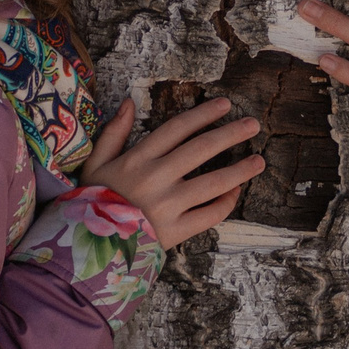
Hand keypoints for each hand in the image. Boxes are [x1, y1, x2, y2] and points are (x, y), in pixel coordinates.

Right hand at [79, 96, 268, 248]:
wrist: (89, 245)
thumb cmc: (94, 200)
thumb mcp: (95, 162)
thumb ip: (113, 132)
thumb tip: (129, 102)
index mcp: (138, 158)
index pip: (177, 128)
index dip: (203, 114)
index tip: (225, 105)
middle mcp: (157, 178)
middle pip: (201, 149)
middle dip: (230, 134)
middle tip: (252, 124)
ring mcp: (169, 205)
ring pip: (213, 182)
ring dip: (240, 170)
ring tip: (259, 160)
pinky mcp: (176, 230)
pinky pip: (209, 215)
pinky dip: (226, 203)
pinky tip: (236, 192)